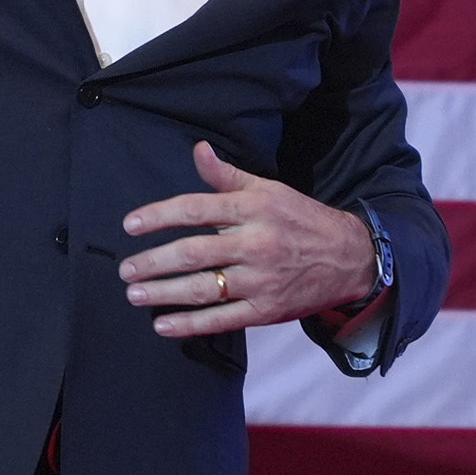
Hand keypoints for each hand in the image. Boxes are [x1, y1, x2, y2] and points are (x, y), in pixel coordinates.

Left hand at [117, 141, 375, 336]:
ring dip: (164, 293)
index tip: (130, 225)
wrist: (350, 257)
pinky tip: (163, 324)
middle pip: (193, 253)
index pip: (196, 209)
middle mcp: (255, 244)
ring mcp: (261, 280)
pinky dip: (190, 325)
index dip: (158, 216)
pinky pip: (222, 319)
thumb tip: (198, 149)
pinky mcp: (266, 311)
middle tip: (125, 269)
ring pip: (204, 288)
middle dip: (153, 262)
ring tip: (134, 294)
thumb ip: (226, 175)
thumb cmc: (299, 219)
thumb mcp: (267, 189)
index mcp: (253, 209)